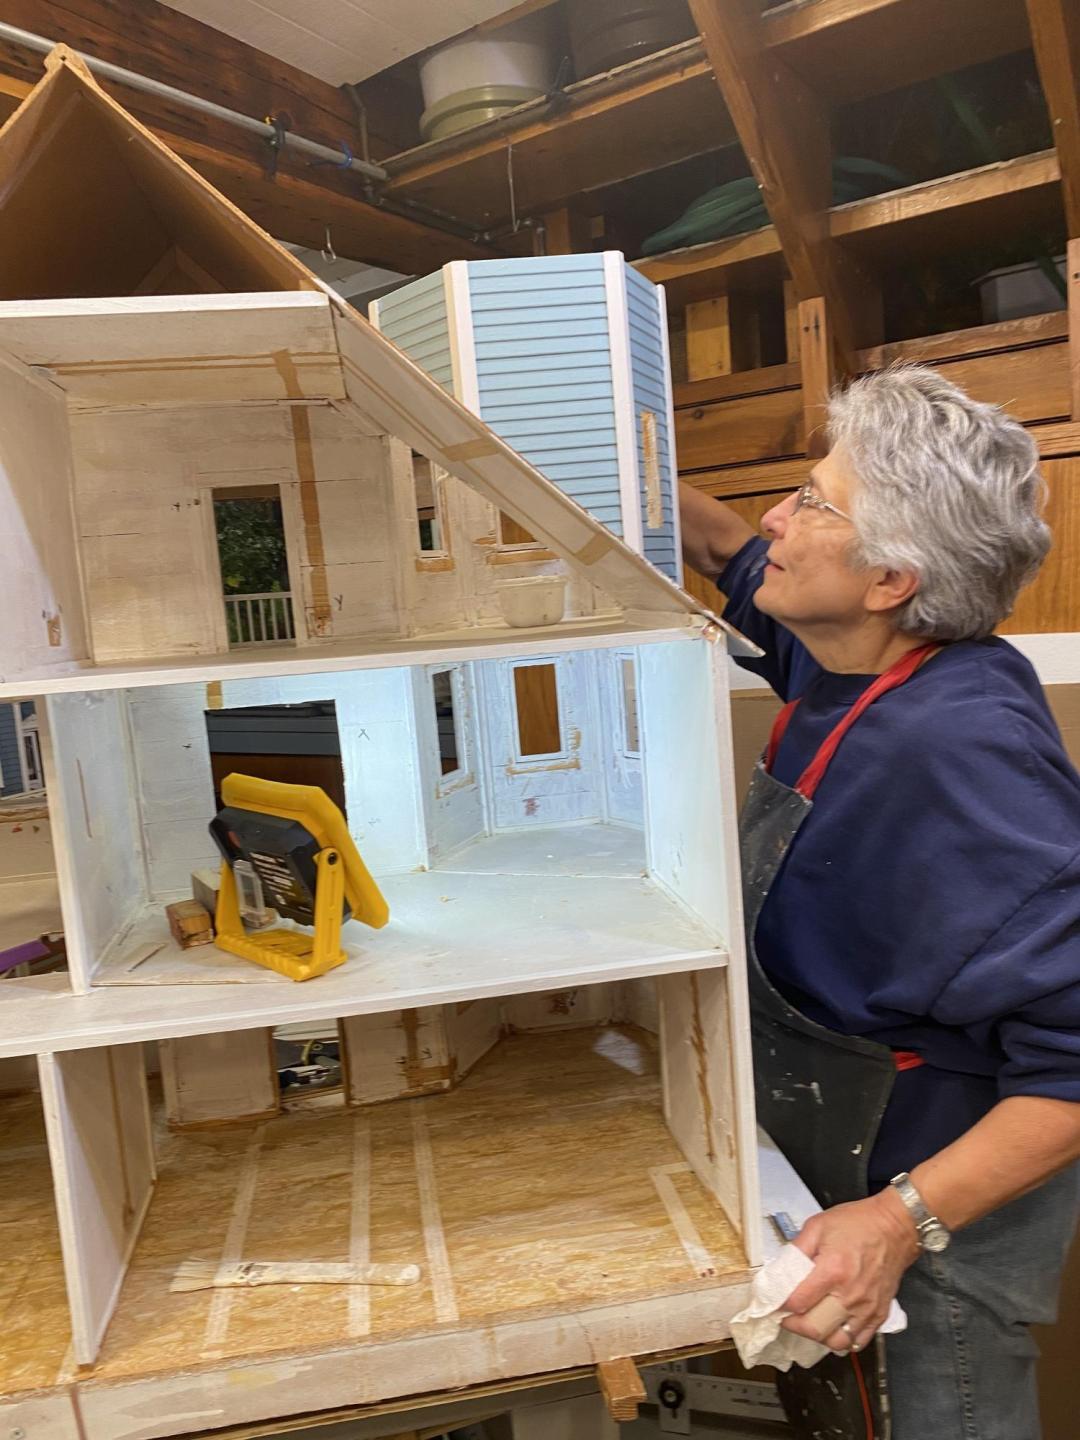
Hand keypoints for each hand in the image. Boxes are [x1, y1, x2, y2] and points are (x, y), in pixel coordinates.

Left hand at [779, 1189, 920, 1351]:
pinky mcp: (879, 1314)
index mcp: (832, 1270)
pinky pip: (858, 1341)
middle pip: (815, 1328)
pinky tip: (832, 1326)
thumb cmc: (856, 1223)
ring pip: (836, 1341)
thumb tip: (781, 1271)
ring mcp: (867, 1308)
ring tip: (810, 1321)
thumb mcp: (818, 1226)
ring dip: (818, 1335)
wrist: (894, 1227)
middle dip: (794, 1325)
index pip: (798, 1302)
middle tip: (787, 1316)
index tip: (774, 1302)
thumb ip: (797, 1250)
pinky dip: (842, 1339)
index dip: (780, 1305)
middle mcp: (850, 1295)